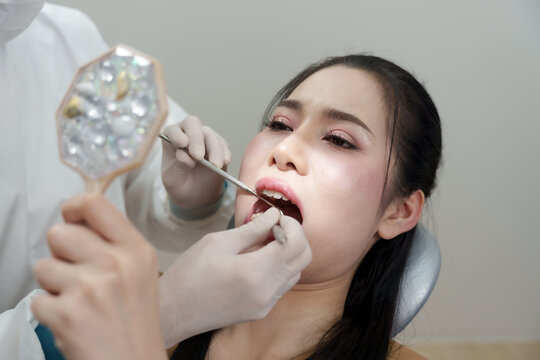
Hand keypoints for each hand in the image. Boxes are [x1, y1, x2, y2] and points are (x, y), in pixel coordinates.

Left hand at [31, 194, 166, 359]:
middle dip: (60, 253)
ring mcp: (90, 288)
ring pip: (42, 266)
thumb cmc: (136, 322)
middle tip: (78, 275)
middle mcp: (115, 263)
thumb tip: (76, 221)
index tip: (70, 218)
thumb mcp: (141, 272)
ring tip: (78, 302)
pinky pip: (37, 300)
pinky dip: (50, 313)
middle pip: (59, 233)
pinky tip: (74, 321)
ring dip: (53, 285)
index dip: (73, 207)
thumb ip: (114, 243)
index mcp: (136, 250)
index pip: (95, 204)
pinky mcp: (67, 314)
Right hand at [159, 207, 311, 346]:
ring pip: (295, 271)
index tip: (275, 216)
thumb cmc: (188, 274)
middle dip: (295, 236)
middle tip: (274, 225)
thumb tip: (274, 215)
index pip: (295, 243)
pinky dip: (280, 267)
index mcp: (255, 272)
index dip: (291, 224)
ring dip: (288, 252)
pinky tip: (259, 258)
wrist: (172, 312)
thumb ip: (252, 229)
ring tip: (264, 241)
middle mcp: (266, 291)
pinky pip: (283, 285)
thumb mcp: (218, 242)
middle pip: (303, 258)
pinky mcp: (261, 311)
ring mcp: (265, 304)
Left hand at [161, 116, 231, 207]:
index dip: (177, 135)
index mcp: (171, 138)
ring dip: (214, 149)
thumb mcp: (173, 178)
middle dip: (197, 139)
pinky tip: (224, 162)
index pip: (173, 130)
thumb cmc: (179, 182)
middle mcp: (188, 133)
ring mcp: (205, 138)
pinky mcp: (219, 146)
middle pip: (193, 125)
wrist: (195, 194)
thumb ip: (177, 166)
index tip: (182, 144)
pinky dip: (225, 153)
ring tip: (215, 165)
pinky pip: (224, 145)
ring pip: (211, 136)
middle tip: (198, 155)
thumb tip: (183, 155)